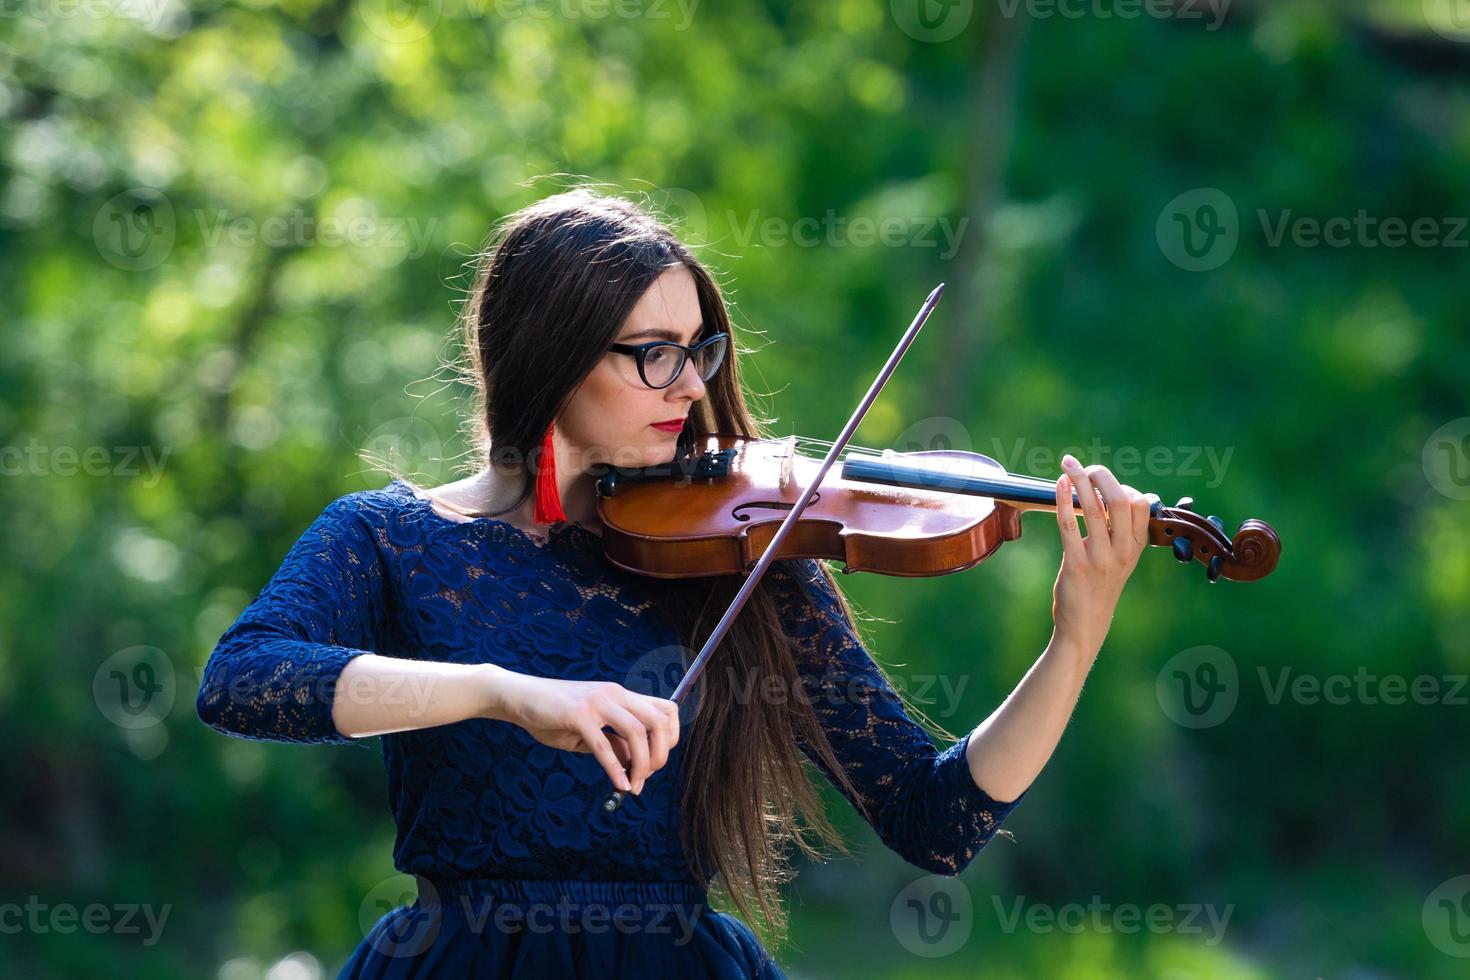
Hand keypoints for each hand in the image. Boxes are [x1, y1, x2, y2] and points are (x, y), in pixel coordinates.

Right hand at [492, 673, 678, 795]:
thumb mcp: (590, 728)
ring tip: (634, 786)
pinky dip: (615, 769)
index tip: (658, 760)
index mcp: (620, 695)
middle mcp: (614, 694)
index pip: (666, 709)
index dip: (671, 737)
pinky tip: (619, 785)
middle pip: (658, 721)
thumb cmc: (553, 713)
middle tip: (648, 777)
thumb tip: (635, 763)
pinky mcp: (577, 714)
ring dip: (642, 764)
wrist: (519, 696)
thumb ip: (613, 741)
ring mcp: (597, 702)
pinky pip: (603, 745)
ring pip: (636, 732)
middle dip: (660, 754)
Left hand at [1051, 454, 1159, 657]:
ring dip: (1080, 480)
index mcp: (1137, 546)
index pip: (1141, 504)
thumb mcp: (1123, 558)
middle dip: (1102, 476)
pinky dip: (1062, 500)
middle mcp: (1123, 551)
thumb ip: (1127, 530)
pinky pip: (1068, 524)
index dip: (1123, 485)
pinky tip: (1058, 485)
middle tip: (1086, 466)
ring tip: (1069, 465)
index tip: (1104, 481)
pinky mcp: (1076, 564)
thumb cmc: (1101, 585)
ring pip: (1094, 508)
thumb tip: (1138, 495)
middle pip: (1121, 500)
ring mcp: (1101, 558)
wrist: (1085, 624)